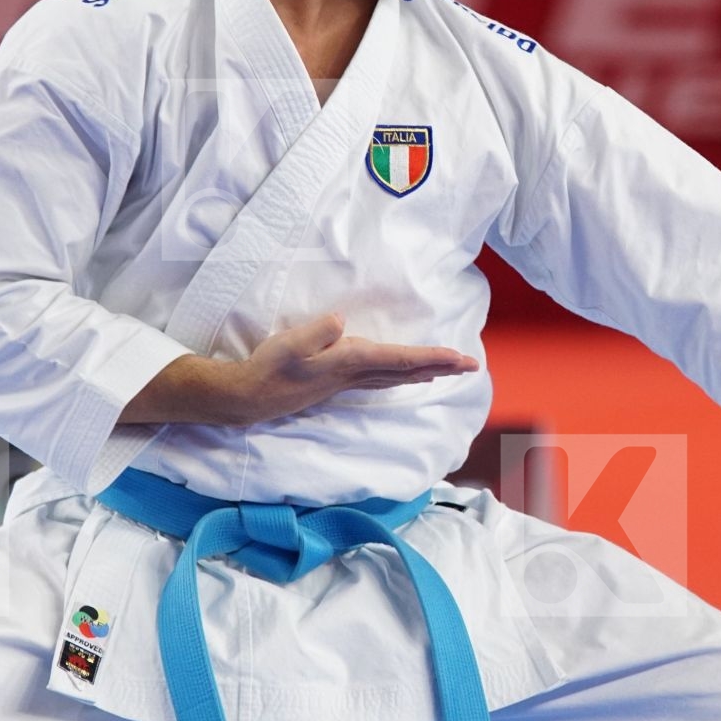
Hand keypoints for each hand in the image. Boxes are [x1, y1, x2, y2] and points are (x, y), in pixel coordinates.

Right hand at [224, 314, 480, 424]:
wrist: (248, 398)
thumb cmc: (268, 368)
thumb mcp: (289, 345)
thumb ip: (316, 333)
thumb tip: (340, 322)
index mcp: (348, 362)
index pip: (399, 358)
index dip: (430, 356)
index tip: (458, 358)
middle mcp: (354, 374)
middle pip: (406, 370)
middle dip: (440, 366)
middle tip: (472, 365)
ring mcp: (347, 380)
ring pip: (397, 375)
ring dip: (426, 370)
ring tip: (451, 368)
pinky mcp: (338, 381)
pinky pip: (382, 378)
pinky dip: (403, 374)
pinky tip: (410, 376)